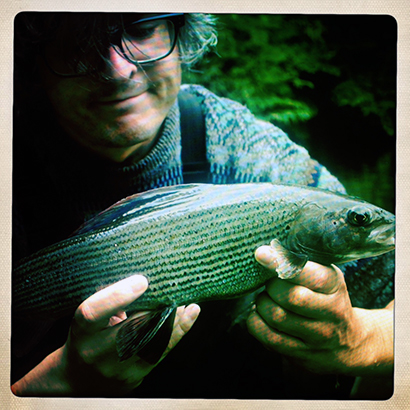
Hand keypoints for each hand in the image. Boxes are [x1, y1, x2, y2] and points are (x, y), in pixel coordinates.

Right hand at [12, 275, 199, 395]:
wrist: (80, 379)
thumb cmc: (88, 336)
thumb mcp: (89, 316)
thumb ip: (109, 299)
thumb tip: (145, 276)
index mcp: (82, 330)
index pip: (94, 312)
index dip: (118, 296)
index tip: (142, 280)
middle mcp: (96, 353)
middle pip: (131, 330)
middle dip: (158, 309)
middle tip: (176, 288)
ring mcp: (117, 369)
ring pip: (152, 344)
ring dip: (175, 320)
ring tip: (189, 303)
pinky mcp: (135, 377)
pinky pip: (161, 353)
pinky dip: (178, 331)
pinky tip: (189, 315)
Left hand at [247, 245, 392, 376]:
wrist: (351, 345)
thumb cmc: (328, 300)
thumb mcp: (326, 278)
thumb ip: (301, 263)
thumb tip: (266, 251)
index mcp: (335, 288)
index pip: (311, 275)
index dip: (282, 263)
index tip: (261, 254)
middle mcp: (331, 314)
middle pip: (291, 297)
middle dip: (271, 286)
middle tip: (270, 283)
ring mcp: (317, 338)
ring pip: (277, 317)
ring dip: (262, 303)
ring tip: (266, 298)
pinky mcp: (301, 355)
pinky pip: (269, 337)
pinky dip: (256, 322)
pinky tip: (260, 315)